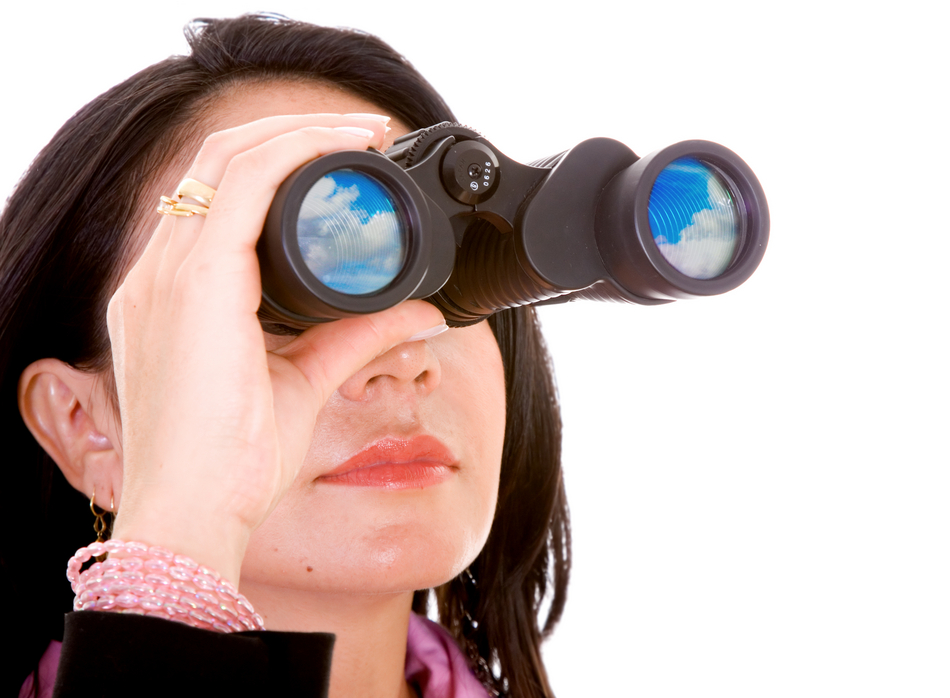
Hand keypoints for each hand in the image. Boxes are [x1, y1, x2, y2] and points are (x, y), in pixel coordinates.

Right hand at [106, 114, 444, 583]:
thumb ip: (354, 337)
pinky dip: (295, 151)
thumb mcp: (303, 380)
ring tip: (363, 130)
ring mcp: (168, 273)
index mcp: (173, 294)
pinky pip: (241, 184)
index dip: (276, 162)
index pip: (213, 197)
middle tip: (363, 132)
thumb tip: (417, 310)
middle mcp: (158, 273)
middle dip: (292, 131)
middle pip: (216, 160)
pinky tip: (343, 146)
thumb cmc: (231, 460)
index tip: (344, 158)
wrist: (196, 511)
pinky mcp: (194, 283)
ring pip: (228, 158)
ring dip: (299, 130)